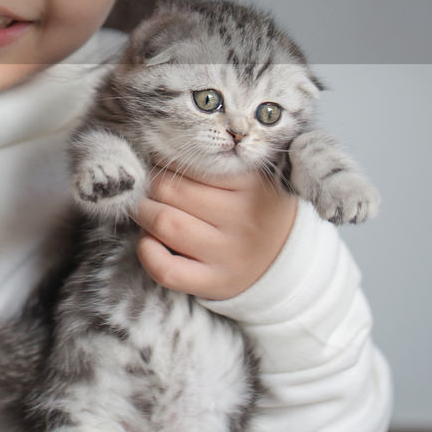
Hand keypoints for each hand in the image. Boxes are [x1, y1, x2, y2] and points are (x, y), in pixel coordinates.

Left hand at [133, 167, 296, 300]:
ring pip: (165, 223)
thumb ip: (216, 161)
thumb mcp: (252, 176)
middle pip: (171, 190)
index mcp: (252, 184)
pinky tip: (150, 240)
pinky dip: (147, 252)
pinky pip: (167, 270)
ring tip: (147, 208)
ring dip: (143, 212)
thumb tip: (160, 148)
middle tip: (151, 185)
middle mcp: (242, 219)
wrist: (288, 257)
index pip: (190, 162)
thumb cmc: (257, 207)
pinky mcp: (215, 283)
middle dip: (150, 184)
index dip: (165, 159)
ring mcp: (228, 254)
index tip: (162, 161)